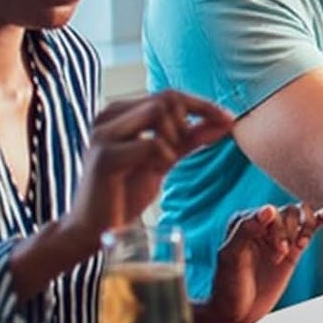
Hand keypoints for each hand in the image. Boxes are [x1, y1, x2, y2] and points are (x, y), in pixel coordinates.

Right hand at [64, 91, 233, 254]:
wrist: (94, 228)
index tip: (228, 118)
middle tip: (187, 147)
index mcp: (119, 112)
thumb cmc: (126, 191)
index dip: (203, 104)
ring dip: (174, 136)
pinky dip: (164, 156)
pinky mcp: (105, 157)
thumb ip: (191, 137)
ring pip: (157, 112)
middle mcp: (107, 116)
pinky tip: (155, 170)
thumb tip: (227, 120)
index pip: (169, 94)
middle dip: (190, 120)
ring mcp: (103, 134)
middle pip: (166, 98)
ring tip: (165, 160)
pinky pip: (151, 143)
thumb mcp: (164, 158)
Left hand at [197, 202, 322, 322]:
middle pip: (289, 212)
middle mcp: (263, 225)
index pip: (271, 211)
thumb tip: (268, 209)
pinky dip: (320, 219)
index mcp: (245, 221)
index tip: (277, 250)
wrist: (237, 312)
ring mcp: (280, 237)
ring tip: (300, 246)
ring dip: (304, 229)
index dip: (278, 229)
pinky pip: (309, 229)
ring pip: (300, 217)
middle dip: (288, 233)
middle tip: (279, 255)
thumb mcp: (231, 257)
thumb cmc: (228, 285)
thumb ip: (246, 230)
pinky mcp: (293, 250)